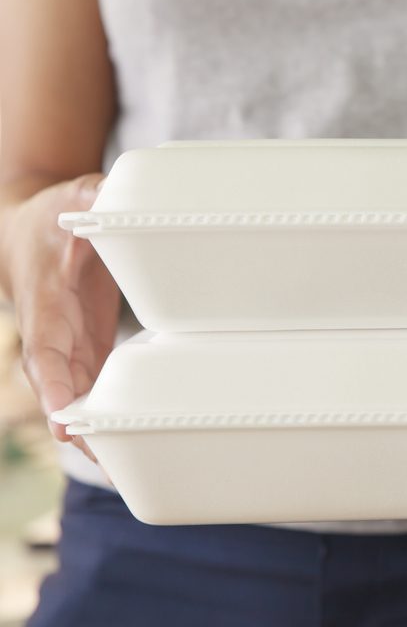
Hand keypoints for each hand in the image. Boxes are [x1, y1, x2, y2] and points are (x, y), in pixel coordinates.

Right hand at [4, 174, 119, 460]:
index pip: (45, 349)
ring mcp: (67, 345)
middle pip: (59, 386)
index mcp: (45, 301)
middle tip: (103, 456)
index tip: (64, 415)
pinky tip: (126, 443)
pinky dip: (102, 414)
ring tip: (123, 467)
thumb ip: (91, 195)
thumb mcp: (70, 195)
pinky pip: (90, 386)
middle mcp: (52, 333)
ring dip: (92, 428)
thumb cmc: (49, 216)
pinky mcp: (84, 349)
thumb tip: (109, 192)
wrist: (26, 231)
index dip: (56, 382)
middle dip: (76, 423)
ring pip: (75, 394)